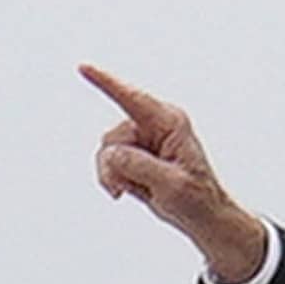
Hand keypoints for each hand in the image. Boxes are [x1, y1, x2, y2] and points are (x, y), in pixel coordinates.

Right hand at [80, 63, 268, 283]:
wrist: (201, 216)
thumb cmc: (197, 198)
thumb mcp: (172, 184)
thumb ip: (140, 165)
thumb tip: (112, 153)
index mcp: (170, 123)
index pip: (133, 99)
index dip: (106, 82)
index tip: (84, 67)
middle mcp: (154, 125)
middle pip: (113, 137)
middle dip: (113, 165)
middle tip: (125, 187)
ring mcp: (142, 138)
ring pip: (106, 151)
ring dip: (112, 174)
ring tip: (132, 189)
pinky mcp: (134, 153)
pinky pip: (108, 162)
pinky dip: (113, 178)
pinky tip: (127, 190)